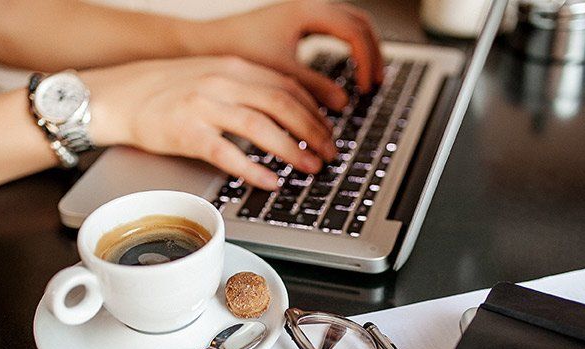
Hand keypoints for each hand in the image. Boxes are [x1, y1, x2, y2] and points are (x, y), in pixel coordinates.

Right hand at [86, 57, 337, 189]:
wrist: (116, 95)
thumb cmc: (162, 90)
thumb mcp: (210, 77)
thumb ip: (244, 90)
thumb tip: (282, 115)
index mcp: (234, 67)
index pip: (287, 86)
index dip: (315, 112)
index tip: (330, 131)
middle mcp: (223, 81)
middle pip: (283, 104)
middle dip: (314, 132)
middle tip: (330, 154)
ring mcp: (204, 105)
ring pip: (261, 126)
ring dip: (292, 150)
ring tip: (310, 169)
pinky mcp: (186, 131)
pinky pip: (227, 152)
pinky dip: (253, 168)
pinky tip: (270, 181)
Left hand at [210, 1, 383, 109]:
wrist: (207, 43)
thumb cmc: (237, 52)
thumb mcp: (280, 74)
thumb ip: (314, 87)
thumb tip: (343, 103)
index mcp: (307, 11)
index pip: (354, 31)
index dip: (367, 61)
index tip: (366, 87)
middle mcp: (309, 6)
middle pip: (360, 22)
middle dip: (373, 53)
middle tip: (377, 82)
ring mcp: (304, 12)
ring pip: (350, 24)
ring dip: (363, 49)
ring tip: (368, 78)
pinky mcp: (297, 23)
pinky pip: (335, 30)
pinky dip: (347, 48)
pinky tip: (347, 70)